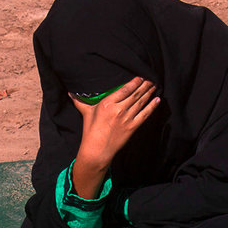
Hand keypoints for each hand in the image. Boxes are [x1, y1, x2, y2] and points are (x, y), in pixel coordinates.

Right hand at [70, 77, 159, 198]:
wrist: (97, 150)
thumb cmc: (91, 131)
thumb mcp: (86, 113)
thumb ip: (80, 101)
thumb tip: (70, 93)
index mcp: (108, 103)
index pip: (125, 89)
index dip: (135, 82)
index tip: (140, 77)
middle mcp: (119, 109)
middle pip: (135, 94)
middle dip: (145, 86)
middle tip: (151, 79)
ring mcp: (127, 118)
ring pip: (141, 102)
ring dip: (149, 93)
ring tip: (154, 86)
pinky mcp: (133, 127)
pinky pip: (145, 114)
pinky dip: (152, 107)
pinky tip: (157, 100)